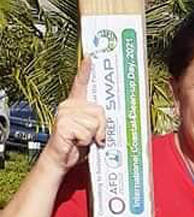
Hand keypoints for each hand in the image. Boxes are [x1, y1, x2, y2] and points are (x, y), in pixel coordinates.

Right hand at [39, 57, 105, 174]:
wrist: (61, 159)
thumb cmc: (77, 144)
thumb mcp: (92, 129)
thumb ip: (99, 119)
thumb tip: (109, 116)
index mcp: (76, 104)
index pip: (81, 83)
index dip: (85, 70)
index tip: (90, 57)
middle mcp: (69, 106)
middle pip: (99, 110)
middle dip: (102, 126)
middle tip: (94, 136)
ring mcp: (65, 114)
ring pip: (95, 122)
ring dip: (94, 135)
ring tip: (83, 140)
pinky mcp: (63, 124)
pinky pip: (88, 131)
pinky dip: (87, 141)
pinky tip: (77, 142)